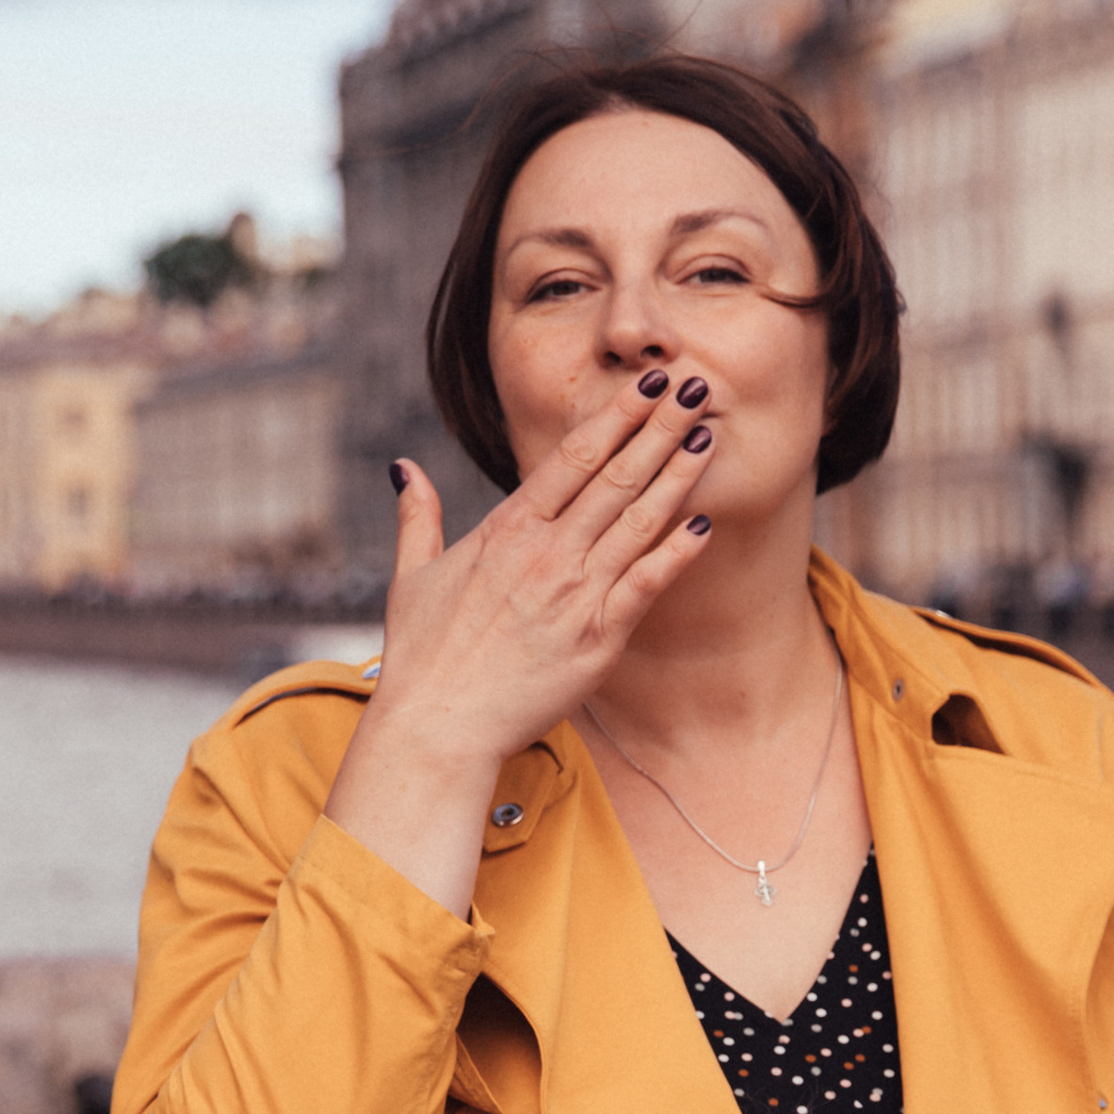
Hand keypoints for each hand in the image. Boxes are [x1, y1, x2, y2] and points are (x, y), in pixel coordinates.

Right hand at [325, 379, 718, 913]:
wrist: (436, 729)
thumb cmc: (421, 659)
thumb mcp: (412, 577)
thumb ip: (418, 516)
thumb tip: (404, 467)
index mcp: (506, 531)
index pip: (572, 457)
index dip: (615, 416)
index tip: (646, 383)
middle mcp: (545, 553)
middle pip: (615, 476)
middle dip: (659, 427)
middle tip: (697, 385)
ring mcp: (574, 595)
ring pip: (638, 520)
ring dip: (677, 474)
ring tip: (709, 433)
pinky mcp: (596, 640)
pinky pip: (645, 584)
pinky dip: (676, 551)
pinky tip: (704, 521)